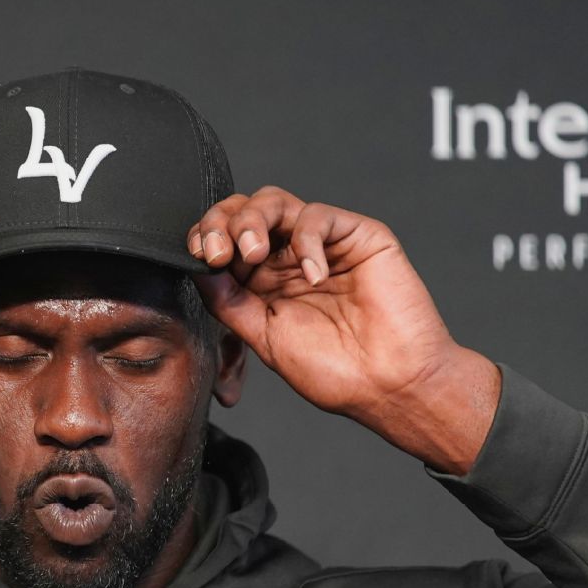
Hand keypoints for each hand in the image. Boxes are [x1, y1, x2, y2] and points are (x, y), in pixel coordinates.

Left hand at [190, 187, 498, 473]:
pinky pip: (318, 216)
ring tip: (251, 253)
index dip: (206, 237)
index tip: (197, 255)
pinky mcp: (358, 236)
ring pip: (275, 202)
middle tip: (218, 252)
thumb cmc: (334, 371)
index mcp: (264, 281)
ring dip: (252, 220)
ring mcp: (323, 244)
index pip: (226, 240)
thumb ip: (229, 301)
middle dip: (222, 222)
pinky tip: (311, 275)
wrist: (389, 385)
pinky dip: (306, 239)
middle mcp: (290, 257)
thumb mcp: (263, 336)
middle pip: (245, 212)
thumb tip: (198, 267)